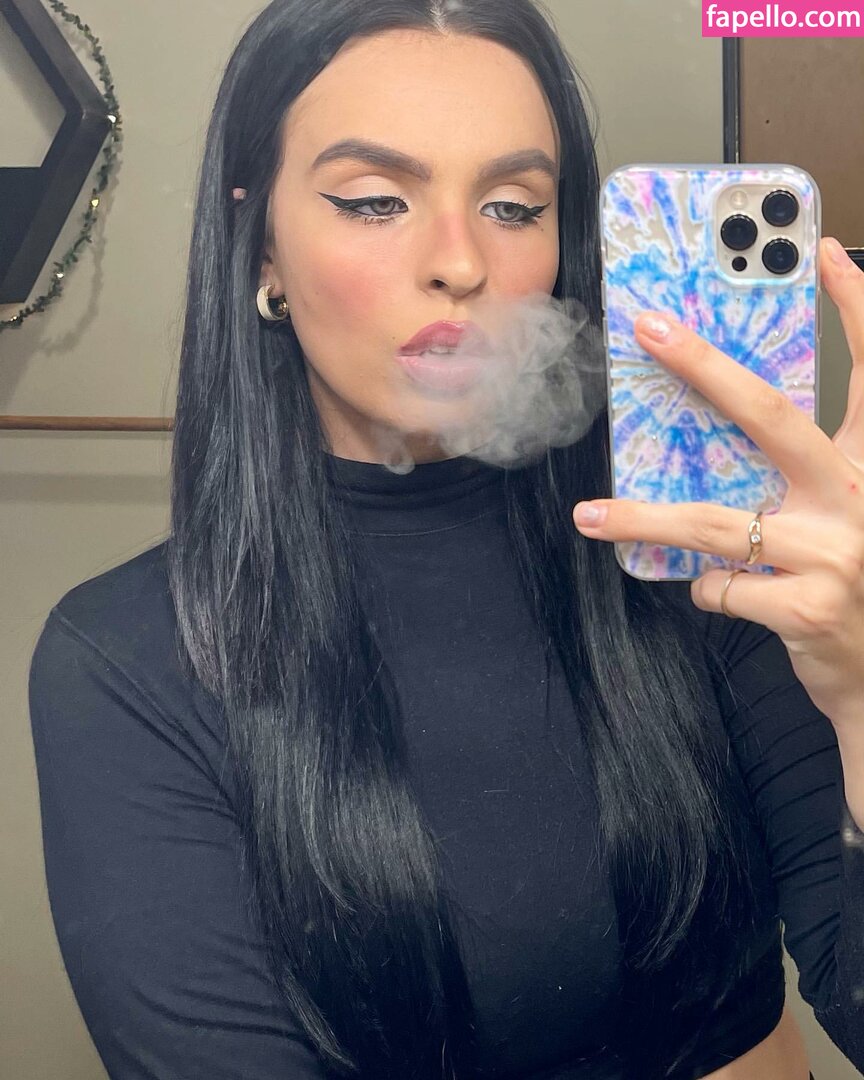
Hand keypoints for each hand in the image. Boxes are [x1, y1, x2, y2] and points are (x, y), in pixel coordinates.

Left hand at [573, 237, 863, 727]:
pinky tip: (719, 595)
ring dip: (644, 519)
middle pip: (772, 417)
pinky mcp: (805, 605)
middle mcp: (859, 496)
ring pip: (715, 521)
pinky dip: (704, 589)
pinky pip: (718, 584)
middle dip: (706, 368)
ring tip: (592, 516)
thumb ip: (798, 475)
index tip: (827, 250)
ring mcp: (836, 552)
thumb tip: (709, 442)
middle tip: (651, 328)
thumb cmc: (850, 584)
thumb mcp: (840, 516)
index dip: (857, 309)